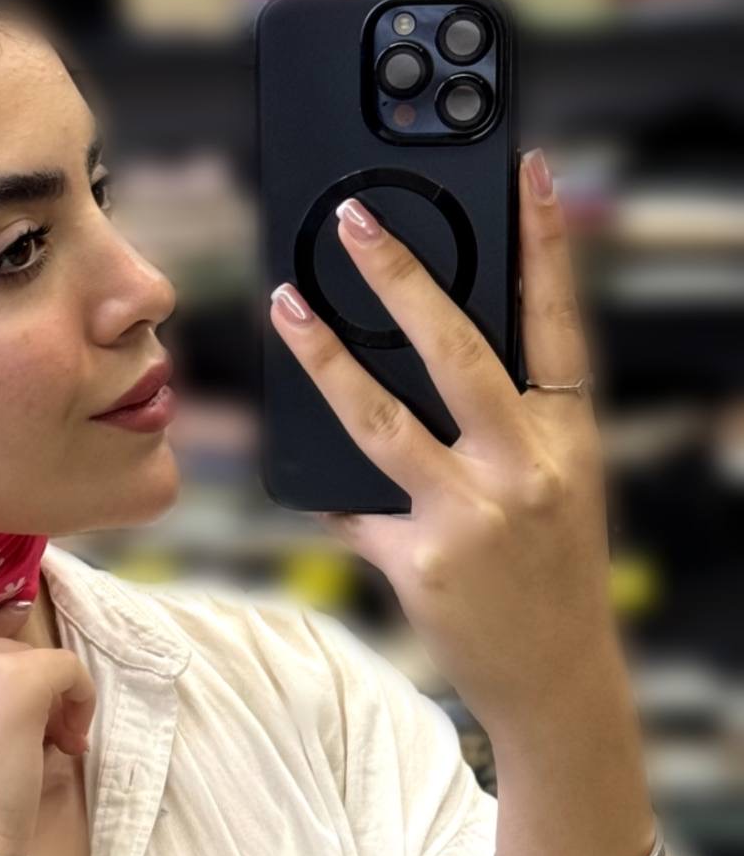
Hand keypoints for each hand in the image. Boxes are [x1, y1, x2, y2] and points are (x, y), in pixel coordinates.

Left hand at [266, 146, 620, 741]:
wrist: (556, 680)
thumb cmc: (545, 571)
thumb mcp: (553, 487)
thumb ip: (505, 427)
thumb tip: (417, 359)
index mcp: (566, 437)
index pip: (556, 324)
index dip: (544, 246)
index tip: (527, 175)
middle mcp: (525, 468)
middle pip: (455, 352)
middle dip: (400, 278)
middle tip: (354, 221)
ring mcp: (473, 515)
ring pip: (382, 418)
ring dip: (326, 357)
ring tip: (288, 306)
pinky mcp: (424, 561)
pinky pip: (356, 503)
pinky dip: (329, 488)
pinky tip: (298, 468)